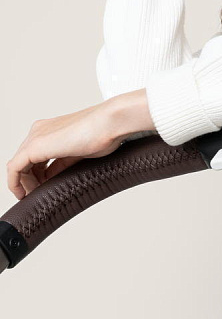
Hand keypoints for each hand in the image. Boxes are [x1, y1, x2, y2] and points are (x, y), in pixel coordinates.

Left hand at [6, 100, 125, 200]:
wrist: (110, 122)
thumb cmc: (104, 132)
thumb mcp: (78, 153)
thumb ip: (62, 163)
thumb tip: (53, 176)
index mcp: (51, 129)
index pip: (34, 155)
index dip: (35, 174)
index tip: (41, 187)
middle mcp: (40, 131)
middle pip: (24, 160)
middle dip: (28, 180)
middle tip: (35, 194)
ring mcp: (36, 137)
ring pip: (18, 164)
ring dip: (22, 182)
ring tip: (32, 195)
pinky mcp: (35, 146)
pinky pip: (15, 168)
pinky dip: (14, 182)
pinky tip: (22, 193)